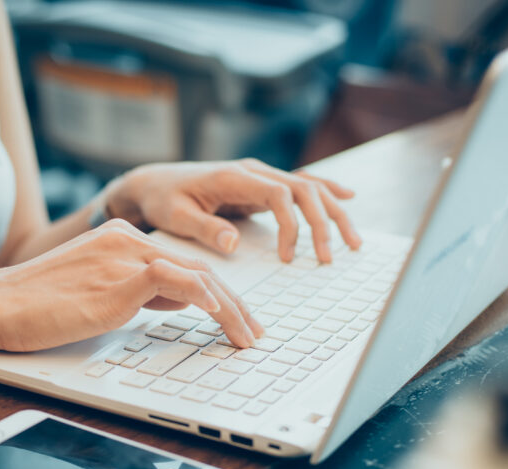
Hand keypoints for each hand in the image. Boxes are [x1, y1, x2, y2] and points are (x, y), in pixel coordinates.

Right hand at [0, 219, 263, 351]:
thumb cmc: (39, 304)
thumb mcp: (99, 292)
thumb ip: (139, 290)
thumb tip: (180, 300)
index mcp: (122, 239)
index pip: (183, 265)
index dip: (217, 293)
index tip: (235, 316)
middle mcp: (127, 241)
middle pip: (198, 269)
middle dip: (234, 304)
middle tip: (253, 330)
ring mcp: (123, 257)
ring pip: (195, 275)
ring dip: (229, 309)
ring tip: (246, 335)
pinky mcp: (117, 278)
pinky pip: (173, 280)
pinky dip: (202, 295)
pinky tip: (220, 314)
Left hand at [105, 158, 361, 262]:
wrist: (153, 183)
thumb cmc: (163, 200)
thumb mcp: (176, 217)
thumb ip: (204, 228)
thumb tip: (234, 243)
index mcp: (233, 177)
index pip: (280, 194)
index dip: (292, 225)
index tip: (289, 257)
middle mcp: (251, 171)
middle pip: (304, 189)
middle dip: (324, 222)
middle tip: (331, 256)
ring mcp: (258, 176)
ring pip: (308, 187)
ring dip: (333, 212)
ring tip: (354, 241)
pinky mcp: (259, 186)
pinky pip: (299, 186)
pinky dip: (325, 192)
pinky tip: (348, 198)